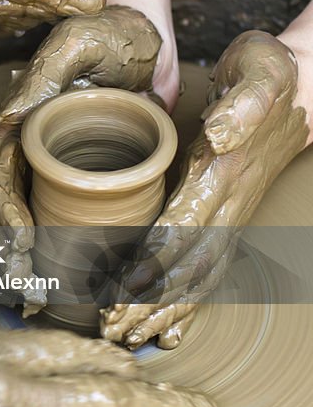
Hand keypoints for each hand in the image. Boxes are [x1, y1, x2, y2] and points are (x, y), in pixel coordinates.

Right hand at [0, 6, 163, 311]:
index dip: (5, 214)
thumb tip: (7, 117)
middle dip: (9, 253)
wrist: (142, 37)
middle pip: (3, 210)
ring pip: (22, 222)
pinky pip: (53, 221)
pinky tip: (59, 282)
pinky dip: (50, 254)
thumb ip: (43, 73)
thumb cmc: (108, 33)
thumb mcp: (78, 41)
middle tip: (26, 290)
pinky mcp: (74, 181)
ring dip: (23, 263)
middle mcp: (24, 152)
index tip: (21, 246)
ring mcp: (46, 169)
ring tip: (34, 299)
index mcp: (17, 126)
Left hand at [102, 31, 309, 348]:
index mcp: (224, 171)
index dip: (151, 263)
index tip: (120, 291)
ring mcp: (233, 212)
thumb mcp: (260, 70)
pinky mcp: (230, 214)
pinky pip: (211, 266)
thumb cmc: (271, 71)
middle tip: (112, 329)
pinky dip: (189, 302)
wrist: (304, 82)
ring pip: (198, 274)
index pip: (185, 228)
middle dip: (148, 301)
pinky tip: (170, 329)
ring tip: (129, 335)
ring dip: (163, 309)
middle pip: (187, 265)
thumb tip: (220, 133)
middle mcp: (229, 200)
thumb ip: (243, 101)